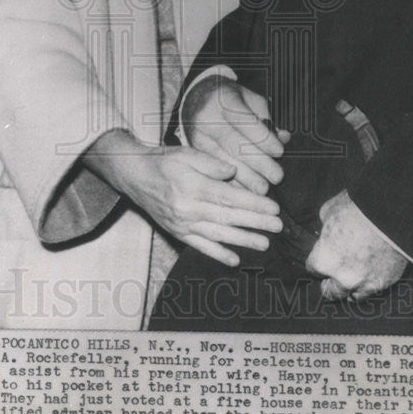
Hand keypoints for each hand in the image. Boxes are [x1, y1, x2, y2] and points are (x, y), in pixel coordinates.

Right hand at [83, 129, 282, 265]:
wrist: (134, 176)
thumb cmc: (163, 161)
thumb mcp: (187, 153)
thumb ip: (212, 163)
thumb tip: (234, 173)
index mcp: (192, 186)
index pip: (229, 197)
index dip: (253, 204)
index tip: (273, 208)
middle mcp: (187, 208)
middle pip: (228, 217)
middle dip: (255, 223)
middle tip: (278, 226)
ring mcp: (182, 223)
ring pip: (217, 234)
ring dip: (243, 240)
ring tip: (264, 243)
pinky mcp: (177, 232)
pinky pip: (200, 246)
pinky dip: (218, 254)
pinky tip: (234, 260)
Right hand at [183, 76, 289, 193]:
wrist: (194, 99)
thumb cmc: (229, 99)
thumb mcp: (249, 97)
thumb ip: (267, 116)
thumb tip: (283, 137)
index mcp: (222, 101)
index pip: (244, 121)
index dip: (263, 138)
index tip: (279, 151)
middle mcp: (207, 120)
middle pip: (233, 144)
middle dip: (258, 162)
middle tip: (277, 176)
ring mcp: (198, 138)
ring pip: (223, 161)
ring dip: (246, 178)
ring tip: (264, 188)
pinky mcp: (194, 153)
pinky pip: (213, 171)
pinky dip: (231, 184)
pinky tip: (246, 193)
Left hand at [305, 190, 406, 298]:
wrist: (393, 212)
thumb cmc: (358, 209)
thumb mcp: (330, 210)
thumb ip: (324, 226)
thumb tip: (326, 230)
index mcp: (325, 260)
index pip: (312, 268)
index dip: (315, 261)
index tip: (320, 257)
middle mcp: (343, 278)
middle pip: (330, 292)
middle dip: (329, 283)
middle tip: (330, 276)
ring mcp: (366, 283)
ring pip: (354, 296)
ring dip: (350, 289)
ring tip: (351, 279)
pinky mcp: (387, 282)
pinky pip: (375, 290)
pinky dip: (371, 283)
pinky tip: (370, 273)